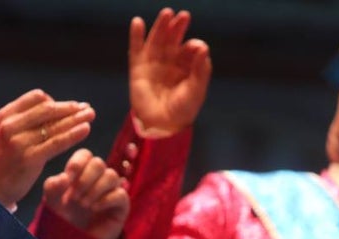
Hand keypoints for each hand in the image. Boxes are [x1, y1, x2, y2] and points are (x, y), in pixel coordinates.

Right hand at [0, 89, 94, 207]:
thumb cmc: (2, 161)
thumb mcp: (5, 134)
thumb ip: (24, 121)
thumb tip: (53, 107)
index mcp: (5, 115)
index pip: (36, 98)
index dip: (55, 102)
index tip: (69, 108)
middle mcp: (11, 126)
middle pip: (48, 109)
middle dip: (70, 108)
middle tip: (87, 108)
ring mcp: (19, 142)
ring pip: (54, 126)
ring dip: (76, 119)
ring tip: (91, 115)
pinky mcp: (29, 158)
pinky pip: (56, 143)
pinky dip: (73, 135)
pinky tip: (85, 130)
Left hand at [43, 149, 130, 238]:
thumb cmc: (64, 219)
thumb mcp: (52, 202)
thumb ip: (52, 187)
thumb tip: (63, 177)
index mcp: (82, 173)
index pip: (85, 155)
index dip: (77, 163)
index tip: (68, 179)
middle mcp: (98, 178)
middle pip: (98, 163)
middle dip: (84, 179)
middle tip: (74, 198)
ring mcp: (112, 190)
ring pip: (111, 176)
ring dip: (95, 189)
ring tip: (84, 205)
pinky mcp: (122, 205)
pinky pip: (120, 194)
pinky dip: (106, 200)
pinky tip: (94, 209)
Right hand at [128, 8, 211, 136]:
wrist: (163, 125)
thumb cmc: (183, 109)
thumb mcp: (196, 90)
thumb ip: (201, 70)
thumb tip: (203, 47)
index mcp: (187, 65)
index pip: (191, 49)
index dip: (193, 47)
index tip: (195, 49)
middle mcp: (170, 61)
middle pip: (174, 38)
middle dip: (178, 27)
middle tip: (184, 16)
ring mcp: (154, 63)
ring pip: (157, 40)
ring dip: (161, 26)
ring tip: (167, 13)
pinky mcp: (138, 69)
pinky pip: (136, 49)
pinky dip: (135, 36)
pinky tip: (137, 23)